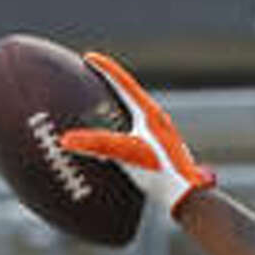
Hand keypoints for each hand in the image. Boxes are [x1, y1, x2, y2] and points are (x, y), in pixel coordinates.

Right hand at [60, 53, 215, 218]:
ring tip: (106, 107)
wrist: (187, 196)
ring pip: (137, 115)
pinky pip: (140, 135)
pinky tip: (120, 146)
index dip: (106, 70)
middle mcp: (158, 122)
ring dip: (121, 108)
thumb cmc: (160, 174)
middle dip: (113, 85)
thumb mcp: (125, 154)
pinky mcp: (164, 154)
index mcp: (150, 114)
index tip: (89, 58)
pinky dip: (126, 132)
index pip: (124, 84)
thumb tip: (67, 140)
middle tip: (97, 76)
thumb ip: (97, 145)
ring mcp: (163, 138)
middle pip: (132, 96)